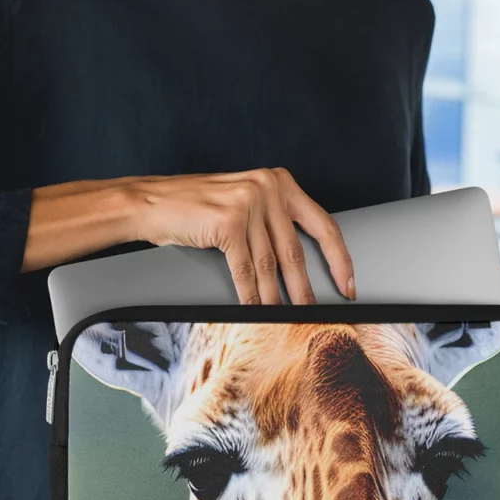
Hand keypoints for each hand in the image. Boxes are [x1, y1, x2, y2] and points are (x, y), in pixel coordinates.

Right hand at [128, 166, 355, 305]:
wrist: (152, 202)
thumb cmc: (197, 207)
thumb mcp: (245, 203)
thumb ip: (273, 222)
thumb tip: (299, 267)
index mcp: (279, 181)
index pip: (323, 224)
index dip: (339, 258)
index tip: (347, 283)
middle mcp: (268, 187)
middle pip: (295, 250)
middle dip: (305, 288)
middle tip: (315, 312)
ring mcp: (248, 203)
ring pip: (269, 264)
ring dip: (276, 298)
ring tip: (284, 318)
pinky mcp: (228, 222)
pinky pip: (244, 269)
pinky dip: (249, 294)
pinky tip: (254, 309)